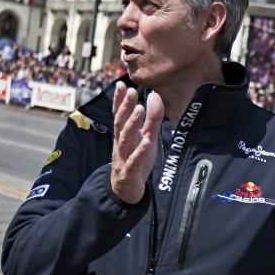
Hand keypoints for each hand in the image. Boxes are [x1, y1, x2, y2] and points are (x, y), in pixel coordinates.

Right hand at [110, 82, 162, 204]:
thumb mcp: (147, 137)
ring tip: (139, 110)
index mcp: (124, 135)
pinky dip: (139, 152)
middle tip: (131, 92)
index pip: (119, 115)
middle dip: (125, 107)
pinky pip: (134, 161)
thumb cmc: (137, 159)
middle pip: (121, 123)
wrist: (127, 189)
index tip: (121, 84)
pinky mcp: (129, 172)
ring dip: (132, 124)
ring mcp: (123, 157)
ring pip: (125, 139)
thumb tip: (155, 96)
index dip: (119, 100)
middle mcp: (121, 143)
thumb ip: (152, 119)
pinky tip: (146, 142)